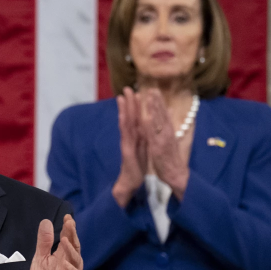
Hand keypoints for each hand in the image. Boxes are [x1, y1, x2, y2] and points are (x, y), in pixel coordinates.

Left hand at [29, 216, 82, 269]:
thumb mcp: (40, 258)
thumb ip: (44, 242)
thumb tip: (46, 221)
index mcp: (62, 255)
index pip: (68, 239)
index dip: (68, 228)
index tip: (67, 217)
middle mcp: (70, 263)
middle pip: (74, 247)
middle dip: (72, 235)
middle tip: (70, 223)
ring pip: (76, 261)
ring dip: (71, 250)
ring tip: (65, 240)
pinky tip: (66, 263)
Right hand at [112, 87, 147, 207]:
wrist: (131, 181)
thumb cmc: (138, 166)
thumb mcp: (144, 148)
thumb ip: (145, 137)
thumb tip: (148, 126)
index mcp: (136, 137)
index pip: (136, 118)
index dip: (136, 106)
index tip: (136, 93)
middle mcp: (129, 137)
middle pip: (129, 117)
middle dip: (128, 102)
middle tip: (127, 88)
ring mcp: (127, 143)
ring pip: (125, 123)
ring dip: (123, 110)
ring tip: (122, 97)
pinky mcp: (127, 150)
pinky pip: (126, 135)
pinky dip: (124, 124)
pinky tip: (123, 115)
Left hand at [140, 88, 189, 199]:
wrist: (176, 174)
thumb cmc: (171, 157)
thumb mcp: (170, 138)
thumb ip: (169, 124)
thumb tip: (170, 109)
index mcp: (168, 131)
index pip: (163, 114)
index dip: (159, 102)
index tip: (154, 90)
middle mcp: (167, 133)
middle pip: (161, 114)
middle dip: (157, 101)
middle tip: (152, 88)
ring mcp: (163, 140)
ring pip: (158, 121)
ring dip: (154, 109)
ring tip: (150, 97)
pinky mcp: (158, 148)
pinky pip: (154, 135)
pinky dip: (151, 126)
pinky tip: (148, 117)